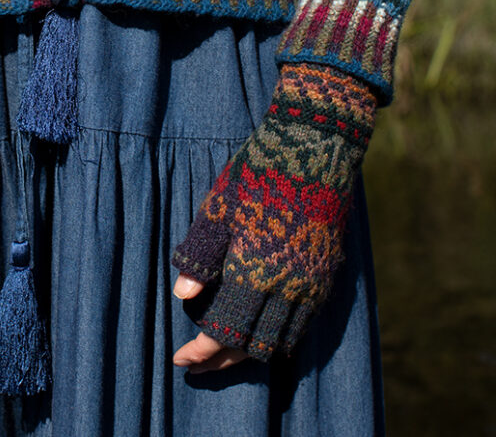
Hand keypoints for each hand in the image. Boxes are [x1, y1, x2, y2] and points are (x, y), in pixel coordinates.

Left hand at [171, 64, 376, 362]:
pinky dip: (280, 334)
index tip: (180, 358)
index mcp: (255, 272)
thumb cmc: (259, 171)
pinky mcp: (328, 272)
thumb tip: (182, 295)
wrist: (315, 145)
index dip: (201, 353)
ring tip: (225, 351)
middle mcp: (288, 287)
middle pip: (254, 347)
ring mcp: (313, 282)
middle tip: (196, 362)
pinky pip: (304, 322)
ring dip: (252, 352)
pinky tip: (262, 325)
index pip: (226, 334)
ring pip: (282, 341)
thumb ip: (202, 254)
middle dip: (222, 361)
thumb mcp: (220, 206)